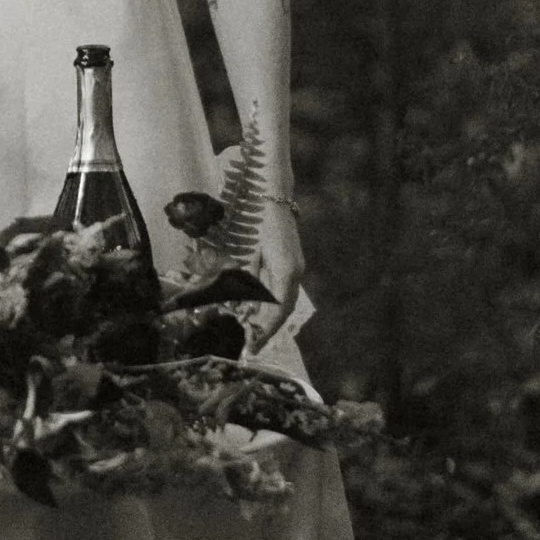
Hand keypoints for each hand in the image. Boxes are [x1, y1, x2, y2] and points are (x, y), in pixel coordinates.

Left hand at [246, 194, 304, 346]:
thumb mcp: (250, 252)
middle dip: (267, 327)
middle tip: (252, 344)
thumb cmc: (256, 219)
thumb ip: (249, 278)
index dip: (266, 330)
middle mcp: (294, 272)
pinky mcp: (291, 262)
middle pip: (282, 309)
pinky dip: (270, 300)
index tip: (254, 346)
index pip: (278, 310)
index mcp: (286, 272)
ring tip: (253, 331)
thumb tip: (243, 303)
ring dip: (268, 315)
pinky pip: (282, 288)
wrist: (271, 193)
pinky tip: (257, 307)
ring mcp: (295, 267)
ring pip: (283, 300)